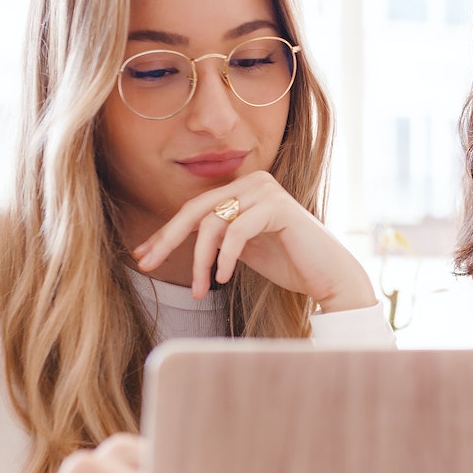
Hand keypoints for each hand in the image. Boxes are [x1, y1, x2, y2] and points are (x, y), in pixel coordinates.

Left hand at [131, 172, 375, 311]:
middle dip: (168, 240)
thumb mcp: (241, 248)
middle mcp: (253, 181)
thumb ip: (215, 236)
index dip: (165, 233)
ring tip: (198, 290)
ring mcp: (266, 190)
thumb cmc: (289, 264)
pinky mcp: (278, 206)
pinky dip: (225, 258)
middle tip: (148, 265)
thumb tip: (170, 240)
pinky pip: (236, 232)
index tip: (143, 255)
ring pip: (212, 223)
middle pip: (196, 209)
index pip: (194, 208)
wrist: (329, 277)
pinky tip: (221, 279)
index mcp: (243, 188)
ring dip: (199, 261)